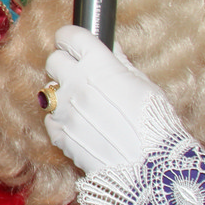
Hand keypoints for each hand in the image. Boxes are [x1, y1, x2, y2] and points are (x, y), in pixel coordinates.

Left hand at [43, 25, 175, 175]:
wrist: (150, 168)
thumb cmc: (155, 124)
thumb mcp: (144, 84)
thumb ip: (120, 63)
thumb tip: (109, 46)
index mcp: (99, 65)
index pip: (70, 36)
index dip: (70, 38)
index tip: (72, 43)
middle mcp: (76, 83)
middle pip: (53, 60)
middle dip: (64, 64)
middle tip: (79, 74)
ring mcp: (64, 109)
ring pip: (49, 90)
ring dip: (63, 94)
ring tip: (86, 106)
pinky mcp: (59, 133)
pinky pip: (51, 118)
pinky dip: (62, 120)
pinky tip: (82, 126)